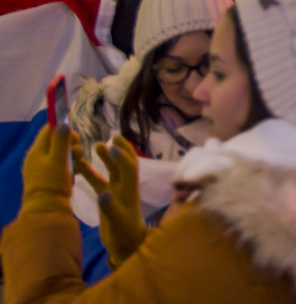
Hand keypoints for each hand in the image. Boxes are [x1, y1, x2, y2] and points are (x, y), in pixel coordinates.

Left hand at [21, 124, 71, 215]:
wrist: (47, 209)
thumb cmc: (53, 182)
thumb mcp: (59, 159)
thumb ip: (62, 141)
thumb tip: (63, 122)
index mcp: (36, 151)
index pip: (48, 130)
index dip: (63, 128)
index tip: (75, 136)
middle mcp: (37, 157)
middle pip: (56, 141)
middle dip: (70, 143)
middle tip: (79, 151)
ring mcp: (42, 168)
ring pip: (60, 152)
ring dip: (72, 154)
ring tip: (80, 162)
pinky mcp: (48, 177)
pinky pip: (61, 163)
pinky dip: (70, 163)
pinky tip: (78, 169)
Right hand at [72, 137, 145, 265]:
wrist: (125, 245)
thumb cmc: (123, 233)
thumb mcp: (117, 222)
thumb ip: (110, 207)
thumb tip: (103, 193)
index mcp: (129, 190)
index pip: (129, 168)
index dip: (123, 156)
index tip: (112, 145)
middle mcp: (125, 187)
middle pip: (124, 164)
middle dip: (120, 150)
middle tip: (112, 137)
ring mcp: (117, 190)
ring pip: (112, 170)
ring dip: (107, 158)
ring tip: (97, 145)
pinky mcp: (108, 197)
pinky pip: (99, 181)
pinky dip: (91, 172)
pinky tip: (80, 165)